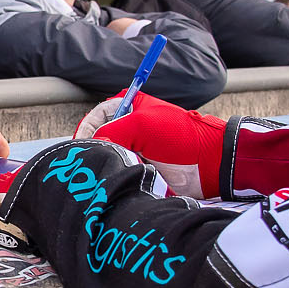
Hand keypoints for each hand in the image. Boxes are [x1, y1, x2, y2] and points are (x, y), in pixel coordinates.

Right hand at [74, 91, 223, 199]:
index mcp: (129, 107)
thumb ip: (110, 131)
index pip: (95, 117)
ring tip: (109, 171)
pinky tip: (117, 180)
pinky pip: (120, 171)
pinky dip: (117, 175)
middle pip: (99, 139)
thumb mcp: (141, 124)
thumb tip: (89, 146)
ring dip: (108, 164)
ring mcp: (135, 148)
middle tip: (91, 163)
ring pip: (108, 157)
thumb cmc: (180, 136)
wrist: (209, 163)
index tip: (79, 148)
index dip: (85, 131)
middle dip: (95, 150)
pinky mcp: (140, 167)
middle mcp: (130, 127)